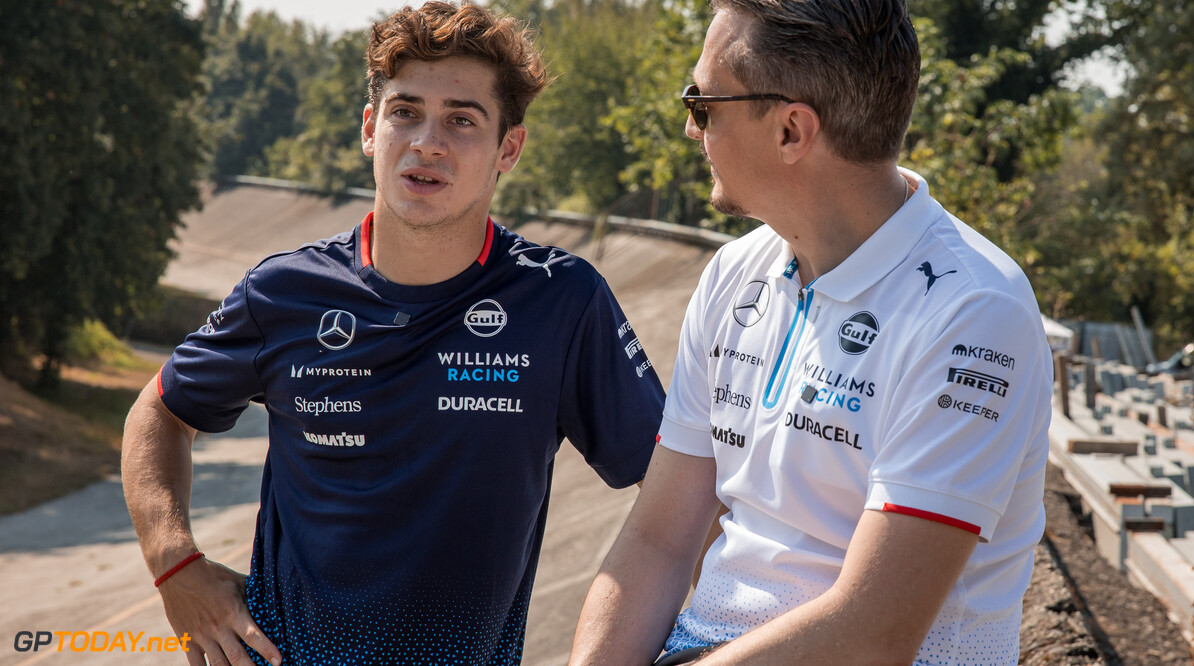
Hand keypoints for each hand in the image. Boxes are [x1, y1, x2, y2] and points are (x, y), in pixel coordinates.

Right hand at [157, 557, 281, 665]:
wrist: (179, 572)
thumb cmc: (214, 576)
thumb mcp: (238, 582)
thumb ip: (254, 595)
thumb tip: (274, 599)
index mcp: (233, 612)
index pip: (253, 636)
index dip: (267, 650)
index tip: (278, 661)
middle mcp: (218, 628)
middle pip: (237, 657)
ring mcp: (201, 636)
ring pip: (218, 665)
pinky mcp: (187, 640)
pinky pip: (196, 665)